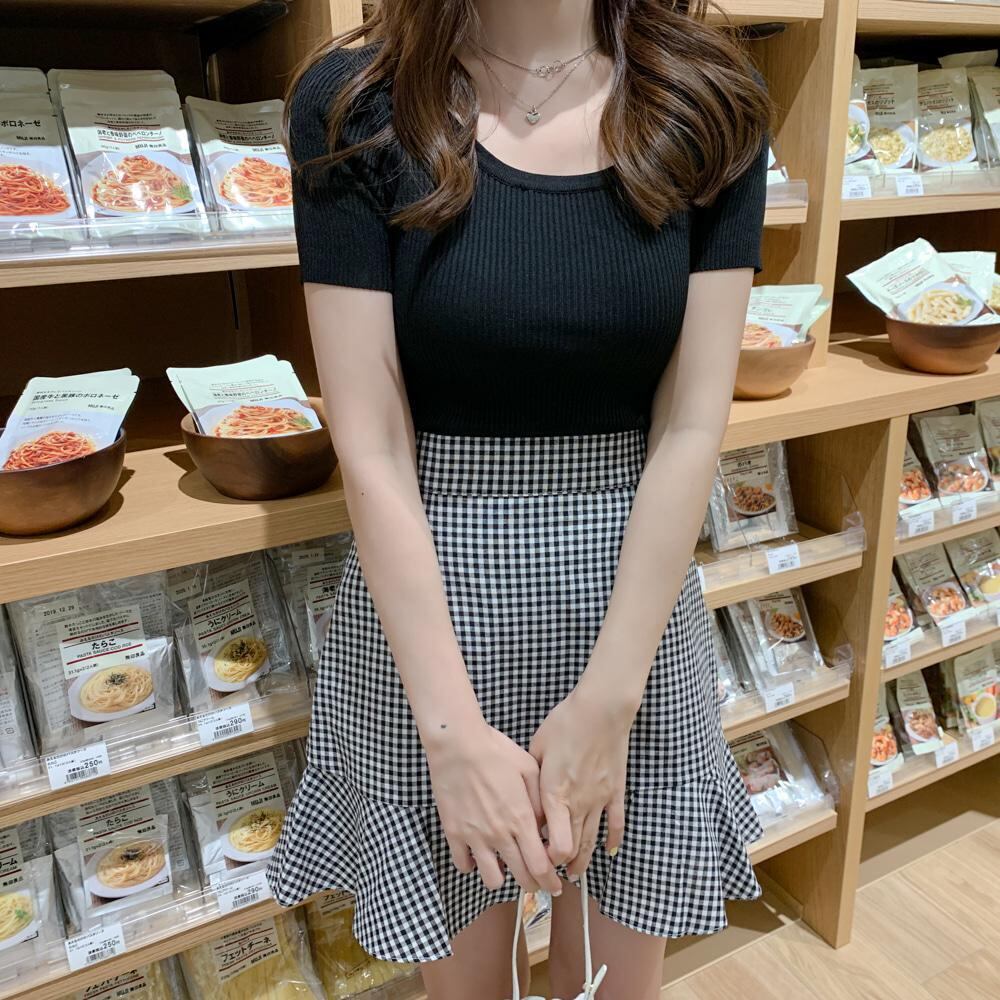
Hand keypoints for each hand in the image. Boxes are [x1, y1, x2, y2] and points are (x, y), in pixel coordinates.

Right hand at [424, 716, 561, 894]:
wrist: (457, 743)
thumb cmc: (495, 751)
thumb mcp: (529, 769)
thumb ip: (541, 801)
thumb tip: (547, 826)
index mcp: (521, 819)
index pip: (541, 866)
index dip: (550, 881)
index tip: (555, 885)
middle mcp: (500, 834)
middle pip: (521, 878)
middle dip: (534, 885)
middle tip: (536, 882)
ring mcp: (474, 836)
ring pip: (492, 879)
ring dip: (502, 876)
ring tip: (504, 863)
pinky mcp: (453, 833)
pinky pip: (463, 864)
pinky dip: (472, 864)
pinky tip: (478, 852)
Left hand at [529, 688, 631, 876]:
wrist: (600, 710)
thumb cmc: (565, 724)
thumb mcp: (537, 749)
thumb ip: (532, 779)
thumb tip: (526, 798)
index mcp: (555, 795)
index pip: (555, 845)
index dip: (546, 858)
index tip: (536, 856)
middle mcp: (579, 804)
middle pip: (573, 849)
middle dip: (561, 866)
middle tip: (552, 874)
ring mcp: (600, 800)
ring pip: (593, 841)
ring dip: (583, 861)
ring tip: (573, 873)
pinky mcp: (616, 792)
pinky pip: (616, 824)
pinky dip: (612, 841)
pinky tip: (608, 852)